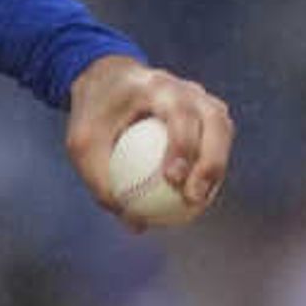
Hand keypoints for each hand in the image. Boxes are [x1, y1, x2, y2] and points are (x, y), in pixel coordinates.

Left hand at [64, 53, 233, 225]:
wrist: (105, 82)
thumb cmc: (92, 115)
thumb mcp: (81, 144)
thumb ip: (101, 181)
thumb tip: (133, 223)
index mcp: (154, 85)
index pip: (179, 113)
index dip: (183, 146)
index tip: (173, 179)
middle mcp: (184, 87)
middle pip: (215, 120)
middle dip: (211, 160)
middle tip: (193, 197)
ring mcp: (199, 96)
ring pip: (223, 130)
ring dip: (216, 166)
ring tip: (198, 201)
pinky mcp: (204, 111)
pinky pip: (217, 140)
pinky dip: (210, 165)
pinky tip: (196, 196)